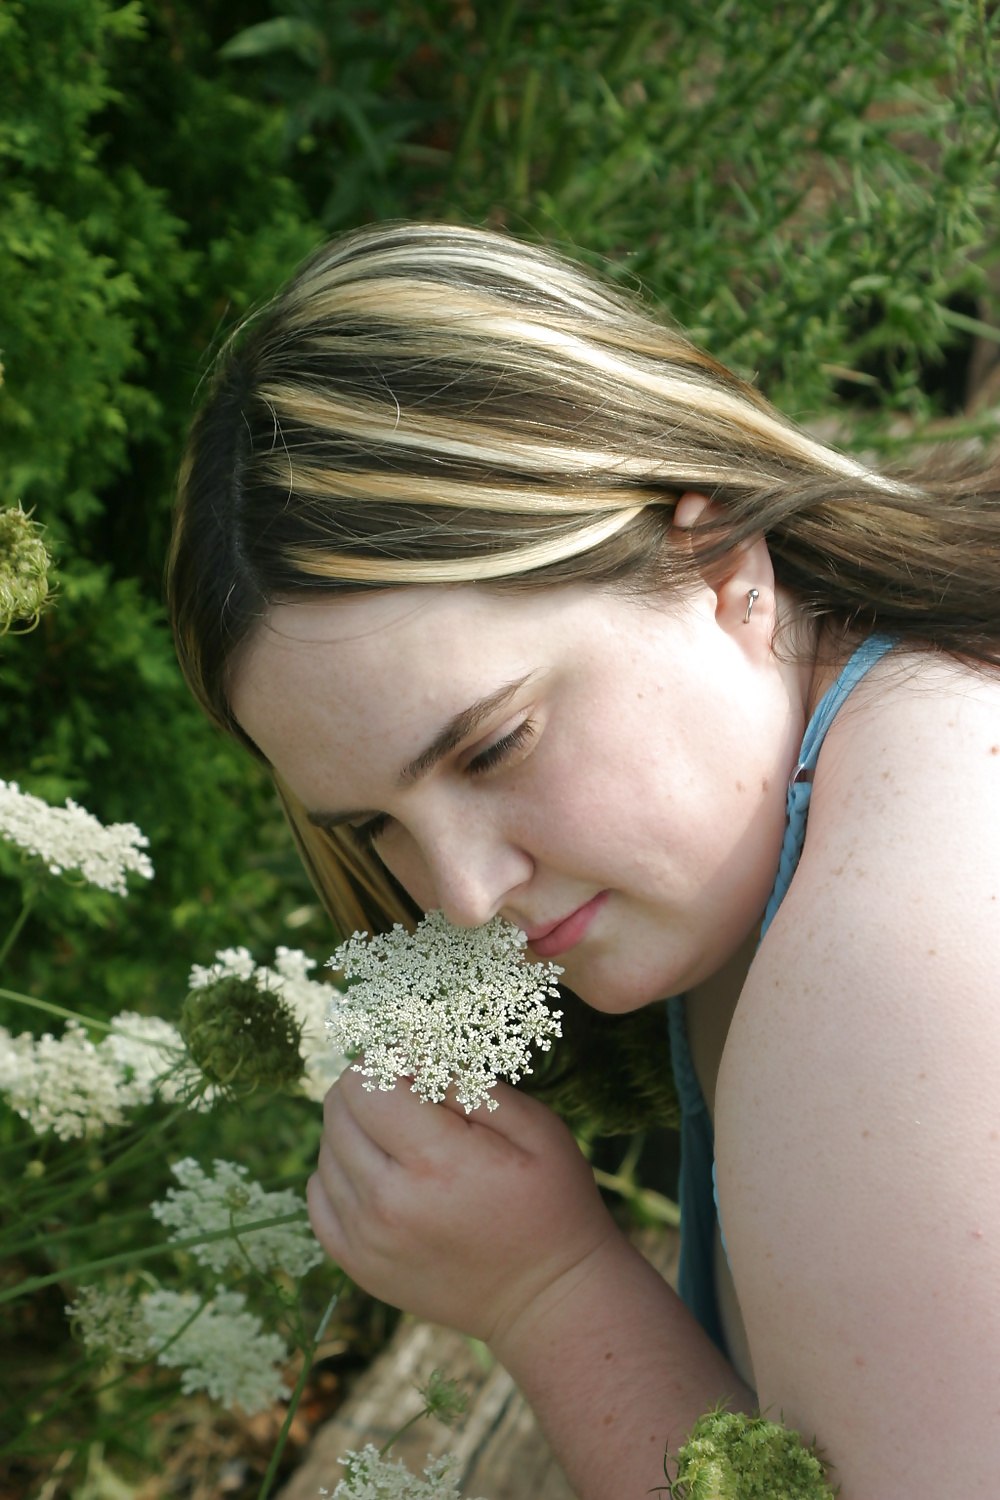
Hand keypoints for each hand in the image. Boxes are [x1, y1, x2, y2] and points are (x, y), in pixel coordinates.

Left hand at [307, 1066, 619, 1344]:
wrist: (547, 1300)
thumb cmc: (551, 1203)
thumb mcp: (534, 1126)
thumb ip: (467, 1083)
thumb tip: (410, 1050)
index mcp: (436, 1162)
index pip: (364, 1083)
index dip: (386, 1061)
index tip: (415, 1067)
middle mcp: (388, 1203)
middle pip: (337, 1110)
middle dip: (369, 1089)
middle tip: (410, 1098)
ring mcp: (367, 1240)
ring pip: (325, 1149)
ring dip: (356, 1130)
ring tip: (404, 1139)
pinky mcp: (357, 1266)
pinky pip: (318, 1196)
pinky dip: (339, 1173)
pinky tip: (380, 1172)